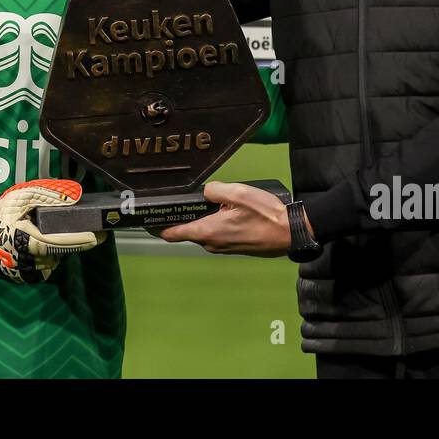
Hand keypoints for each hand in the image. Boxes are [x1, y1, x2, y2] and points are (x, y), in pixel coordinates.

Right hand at [0, 178, 105, 282]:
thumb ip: (47, 194)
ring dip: (58, 250)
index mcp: (24, 239)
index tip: (98, 236)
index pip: (57, 243)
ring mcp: (23, 271)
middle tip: (85, 232)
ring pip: (52, 261)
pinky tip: (41, 245)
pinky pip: (44, 268)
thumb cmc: (0, 211)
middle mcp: (25, 260)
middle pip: (58, 253)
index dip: (78, 240)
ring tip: (52, 234)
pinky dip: (48, 257)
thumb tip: (74, 197)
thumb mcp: (21, 195)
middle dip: (71, 243)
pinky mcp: (22, 278)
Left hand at [158, 182, 292, 256]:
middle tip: (186, 200)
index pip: (172, 233)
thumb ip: (215, 190)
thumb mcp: (238, 193)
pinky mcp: (234, 247)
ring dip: (204, 219)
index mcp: (208, 232)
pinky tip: (229, 211)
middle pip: (188, 230)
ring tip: (214, 202)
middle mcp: (212, 244)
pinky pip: (218, 234)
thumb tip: (206, 193)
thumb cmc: (267, 215)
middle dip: (185, 217)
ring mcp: (224, 248)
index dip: (157, 226)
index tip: (147, 220)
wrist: (291, 232)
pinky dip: (217, 223)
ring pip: (205, 231)